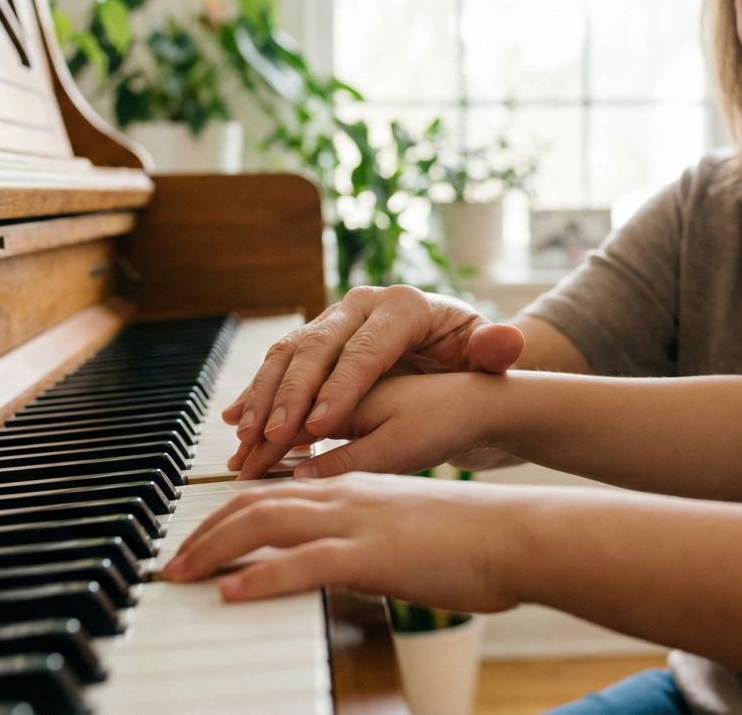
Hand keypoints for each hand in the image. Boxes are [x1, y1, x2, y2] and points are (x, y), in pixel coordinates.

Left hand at [161, 472, 523, 613]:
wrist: (518, 535)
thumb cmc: (474, 538)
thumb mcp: (407, 529)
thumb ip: (368, 537)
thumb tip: (343, 562)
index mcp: (355, 485)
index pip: (276, 491)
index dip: (229, 512)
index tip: (200, 538)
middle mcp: (347, 493)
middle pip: (255, 502)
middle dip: (205, 531)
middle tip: (174, 563)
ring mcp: (358, 519)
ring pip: (265, 522)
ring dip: (213, 550)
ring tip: (181, 575)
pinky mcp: (373, 553)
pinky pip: (303, 563)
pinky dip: (259, 578)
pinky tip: (230, 593)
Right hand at [224, 286, 525, 477]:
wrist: (451, 351)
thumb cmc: (469, 358)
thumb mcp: (486, 355)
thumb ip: (494, 351)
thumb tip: (503, 342)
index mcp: (401, 306)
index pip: (364, 349)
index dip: (339, 388)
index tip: (319, 426)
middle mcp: (360, 305)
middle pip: (317, 348)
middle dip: (290, 394)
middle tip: (271, 436)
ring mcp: (332, 320)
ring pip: (288, 354)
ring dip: (264, 396)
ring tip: (246, 436)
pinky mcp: (315, 341)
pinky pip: (279, 365)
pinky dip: (257, 393)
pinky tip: (238, 422)